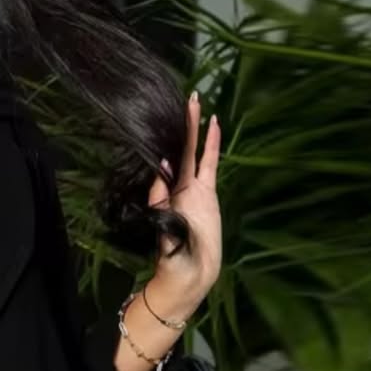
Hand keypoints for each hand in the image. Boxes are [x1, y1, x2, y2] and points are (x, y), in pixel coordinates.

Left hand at [146, 91, 222, 319]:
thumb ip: (164, 207)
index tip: (157, 114)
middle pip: (177, 148)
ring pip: (193, 151)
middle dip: (180, 124)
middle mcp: (174, 186)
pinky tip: (213, 125)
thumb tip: (163, 174)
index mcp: (160, 193)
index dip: (159, 139)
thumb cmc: (172, 258)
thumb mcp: (164, 233)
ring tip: (195, 103)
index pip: (159, 159)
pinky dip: (212, 145)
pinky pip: (210, 163)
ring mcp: (192, 188)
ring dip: (194, 129)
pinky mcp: (208, 193)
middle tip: (184, 96)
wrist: (190, 274)